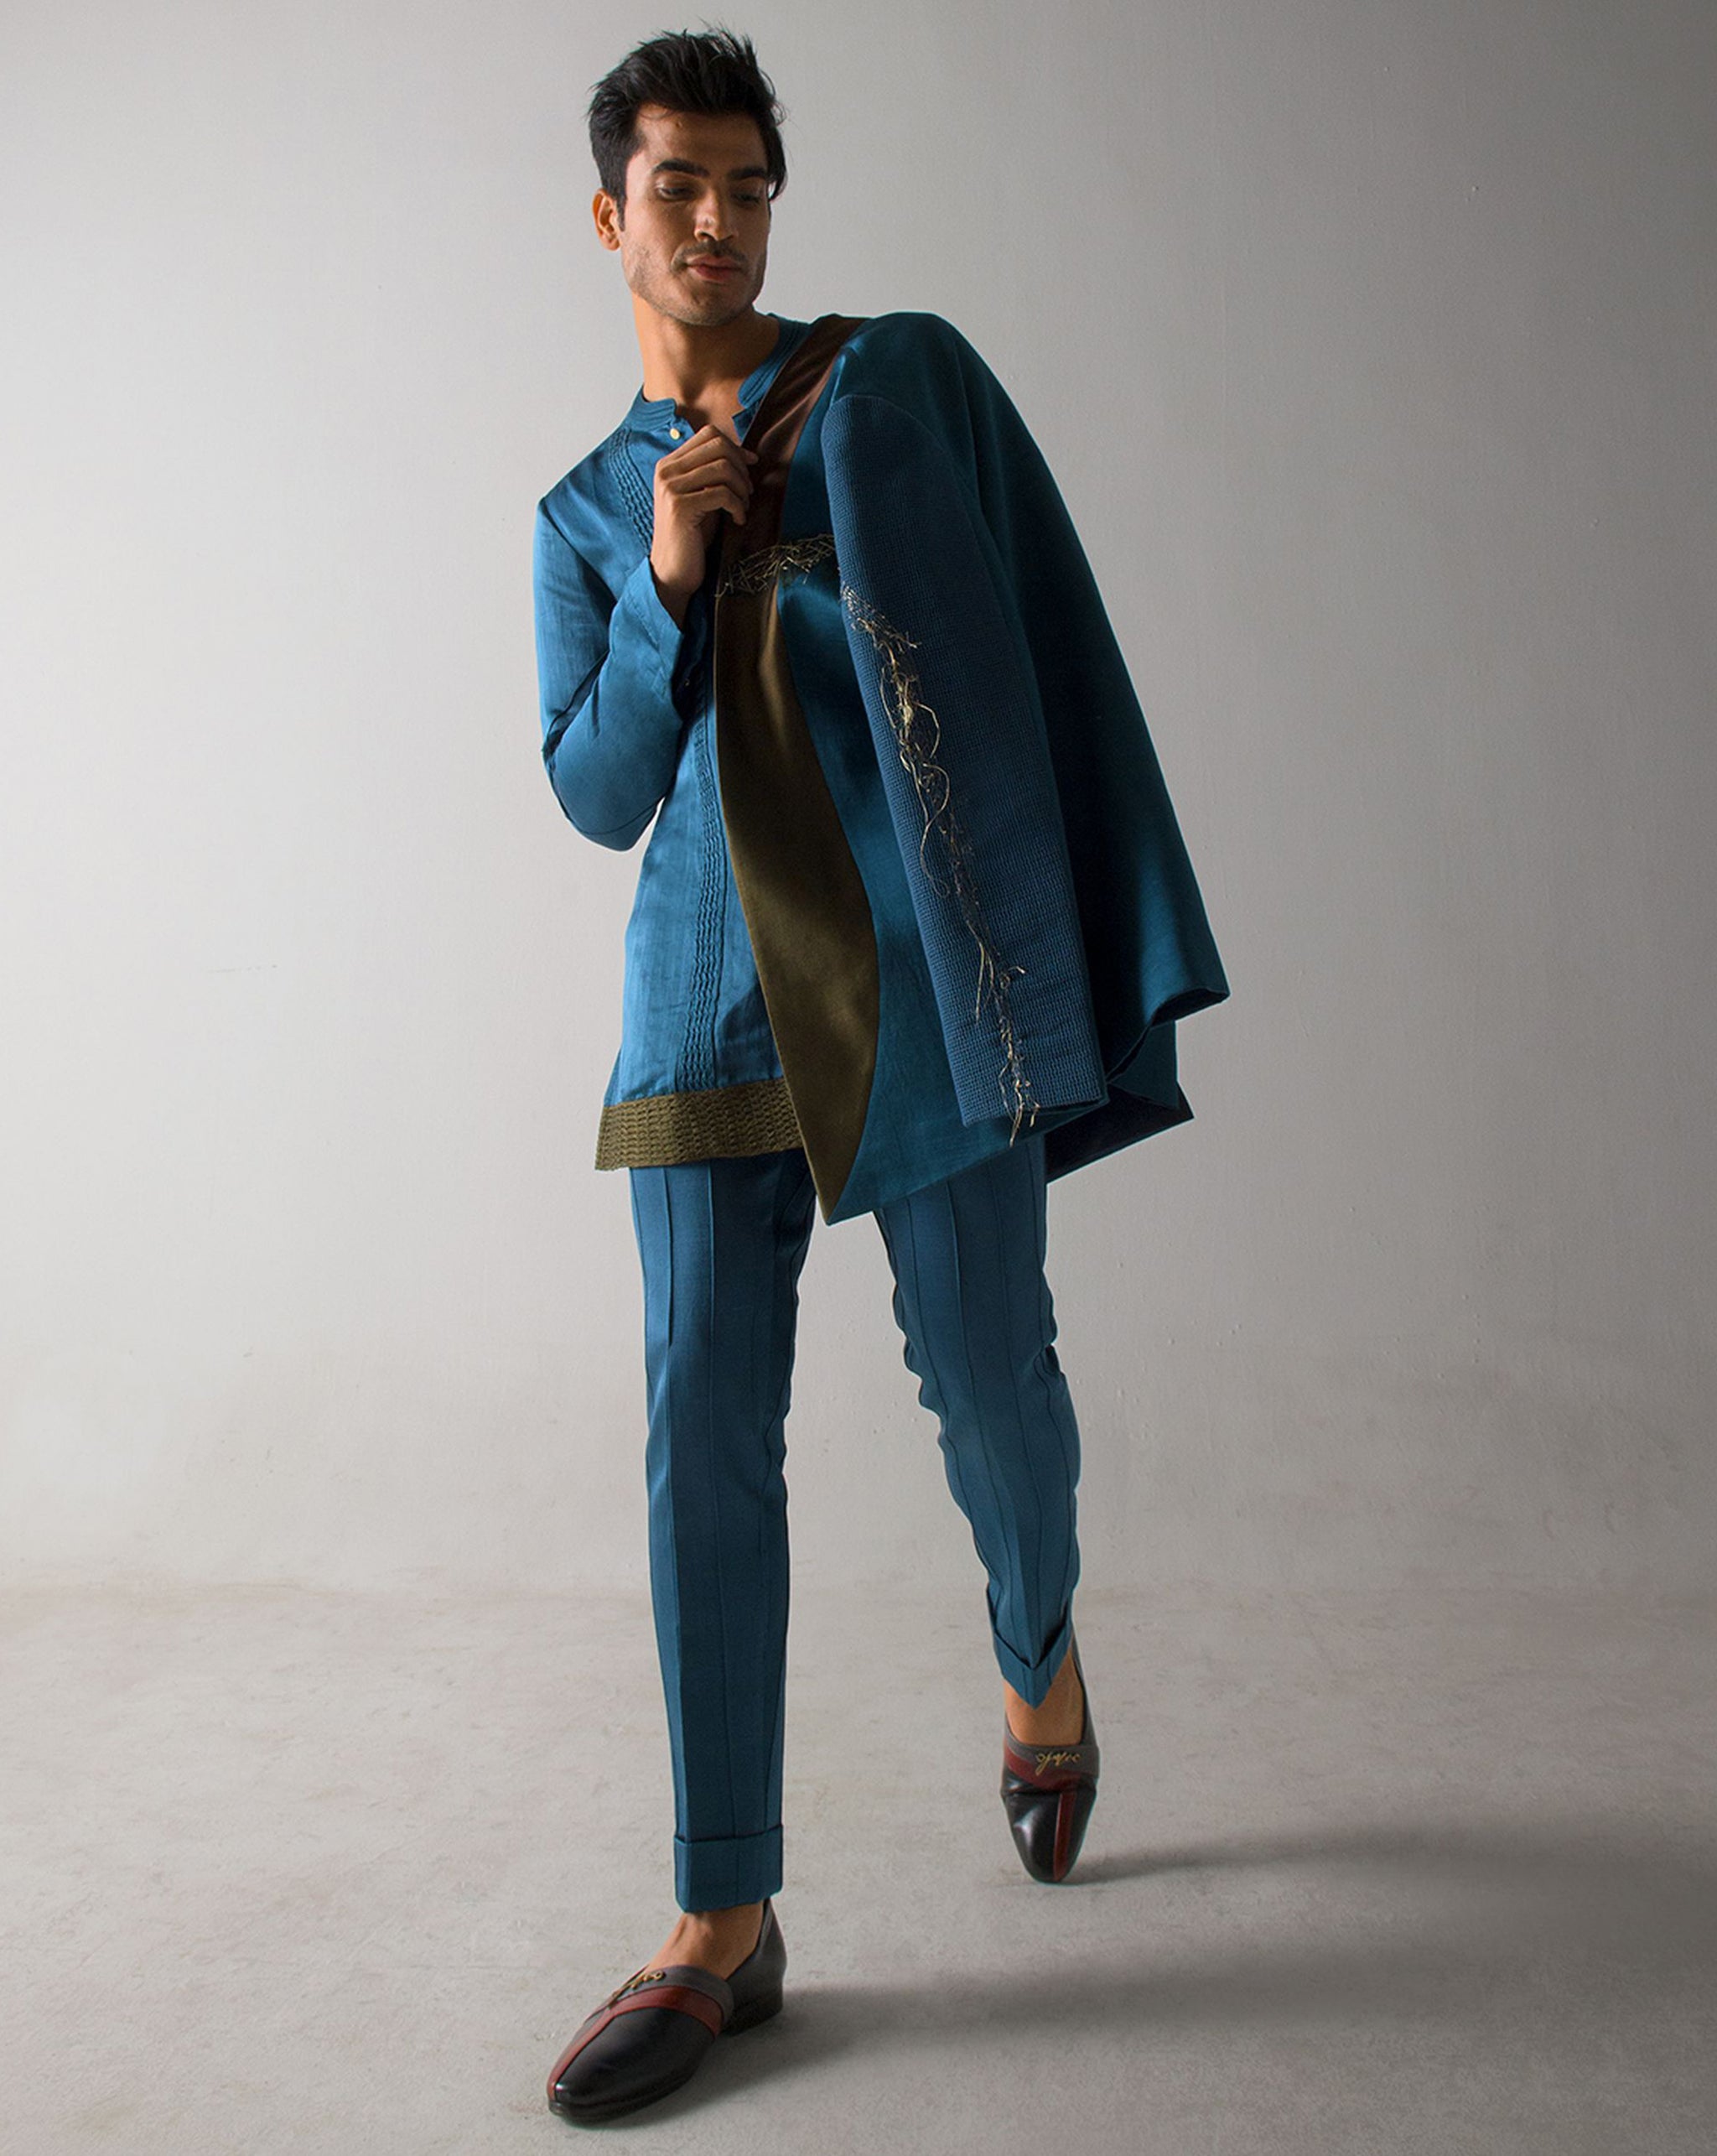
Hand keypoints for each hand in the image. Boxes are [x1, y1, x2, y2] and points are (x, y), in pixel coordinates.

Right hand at [649, 422, 760, 623]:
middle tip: (747, 491)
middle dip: (741, 467)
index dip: (736, 447)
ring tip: (743, 507)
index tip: (750, 466)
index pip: (708, 434)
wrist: (672, 571)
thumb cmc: (691, 536)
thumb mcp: (702, 496)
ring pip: (723, 467)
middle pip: (718, 445)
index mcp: (670, 464)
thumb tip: (747, 455)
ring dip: (742, 488)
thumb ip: (713, 474)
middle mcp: (667, 471)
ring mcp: (671, 488)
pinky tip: (738, 520)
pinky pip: (722, 493)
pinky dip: (738, 506)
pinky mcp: (680, 507)